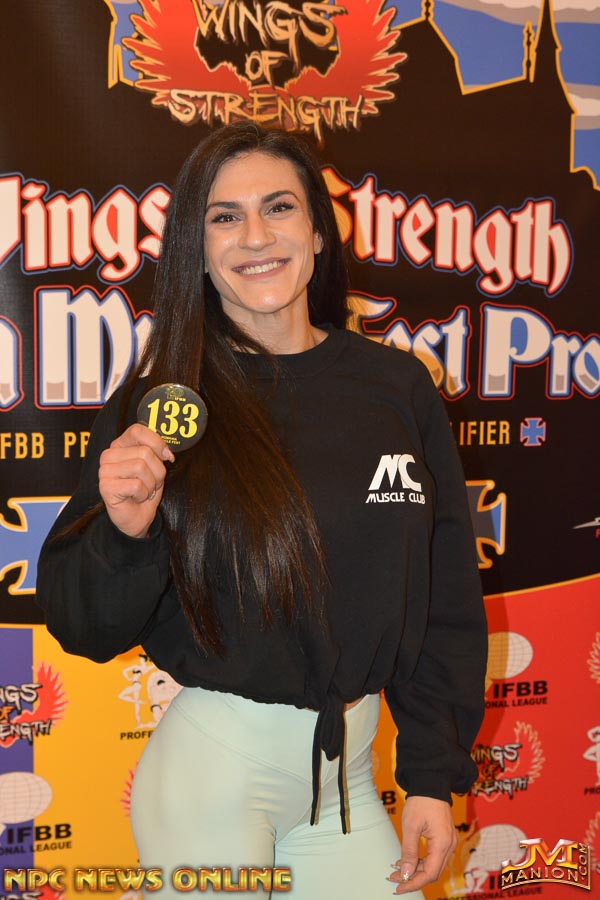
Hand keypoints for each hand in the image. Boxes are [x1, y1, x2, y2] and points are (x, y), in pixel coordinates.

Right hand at [99, 423, 174, 538]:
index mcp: (120, 446)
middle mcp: (109, 455)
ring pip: (141, 467)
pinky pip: (136, 485)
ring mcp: (104, 471)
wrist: (136, 518)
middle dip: (157, 471)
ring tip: (144, 491)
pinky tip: (137, 498)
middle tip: (152, 483)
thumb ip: (156, 453)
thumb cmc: (144, 490)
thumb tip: (167, 452)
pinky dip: (143, 494)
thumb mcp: (154, 467)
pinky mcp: (106, 486)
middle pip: (144, 452)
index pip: (137, 430)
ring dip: (150, 484)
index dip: (156, 442)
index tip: (167, 457)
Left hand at [389, 796, 456, 893]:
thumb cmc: (421, 801)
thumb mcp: (411, 826)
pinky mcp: (444, 838)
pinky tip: (406, 859)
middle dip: (413, 878)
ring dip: (415, 870)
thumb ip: (408, 851)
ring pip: (433, 865)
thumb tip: (405, 873)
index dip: (413, 883)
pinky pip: (434, 856)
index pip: (429, 874)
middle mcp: (449, 846)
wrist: (432, 782)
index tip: (398, 887)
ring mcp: (448, 842)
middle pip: (432, 872)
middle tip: (394, 879)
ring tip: (397, 870)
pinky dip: (420, 860)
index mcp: (442, 844)